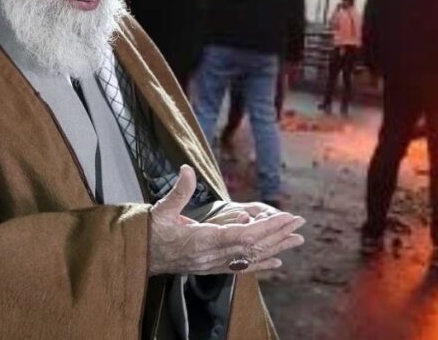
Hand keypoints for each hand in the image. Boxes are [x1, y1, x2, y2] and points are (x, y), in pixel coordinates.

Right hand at [148, 166, 304, 275]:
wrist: (137, 257)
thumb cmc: (149, 232)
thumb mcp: (160, 210)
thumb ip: (178, 191)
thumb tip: (187, 170)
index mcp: (202, 240)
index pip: (242, 235)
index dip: (267, 227)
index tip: (286, 218)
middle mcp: (211, 256)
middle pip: (252, 247)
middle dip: (278, 234)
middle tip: (300, 223)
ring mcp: (212, 264)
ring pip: (250, 258)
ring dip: (275, 248)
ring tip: (297, 239)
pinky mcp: (211, 268)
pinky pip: (241, 268)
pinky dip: (261, 265)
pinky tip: (277, 263)